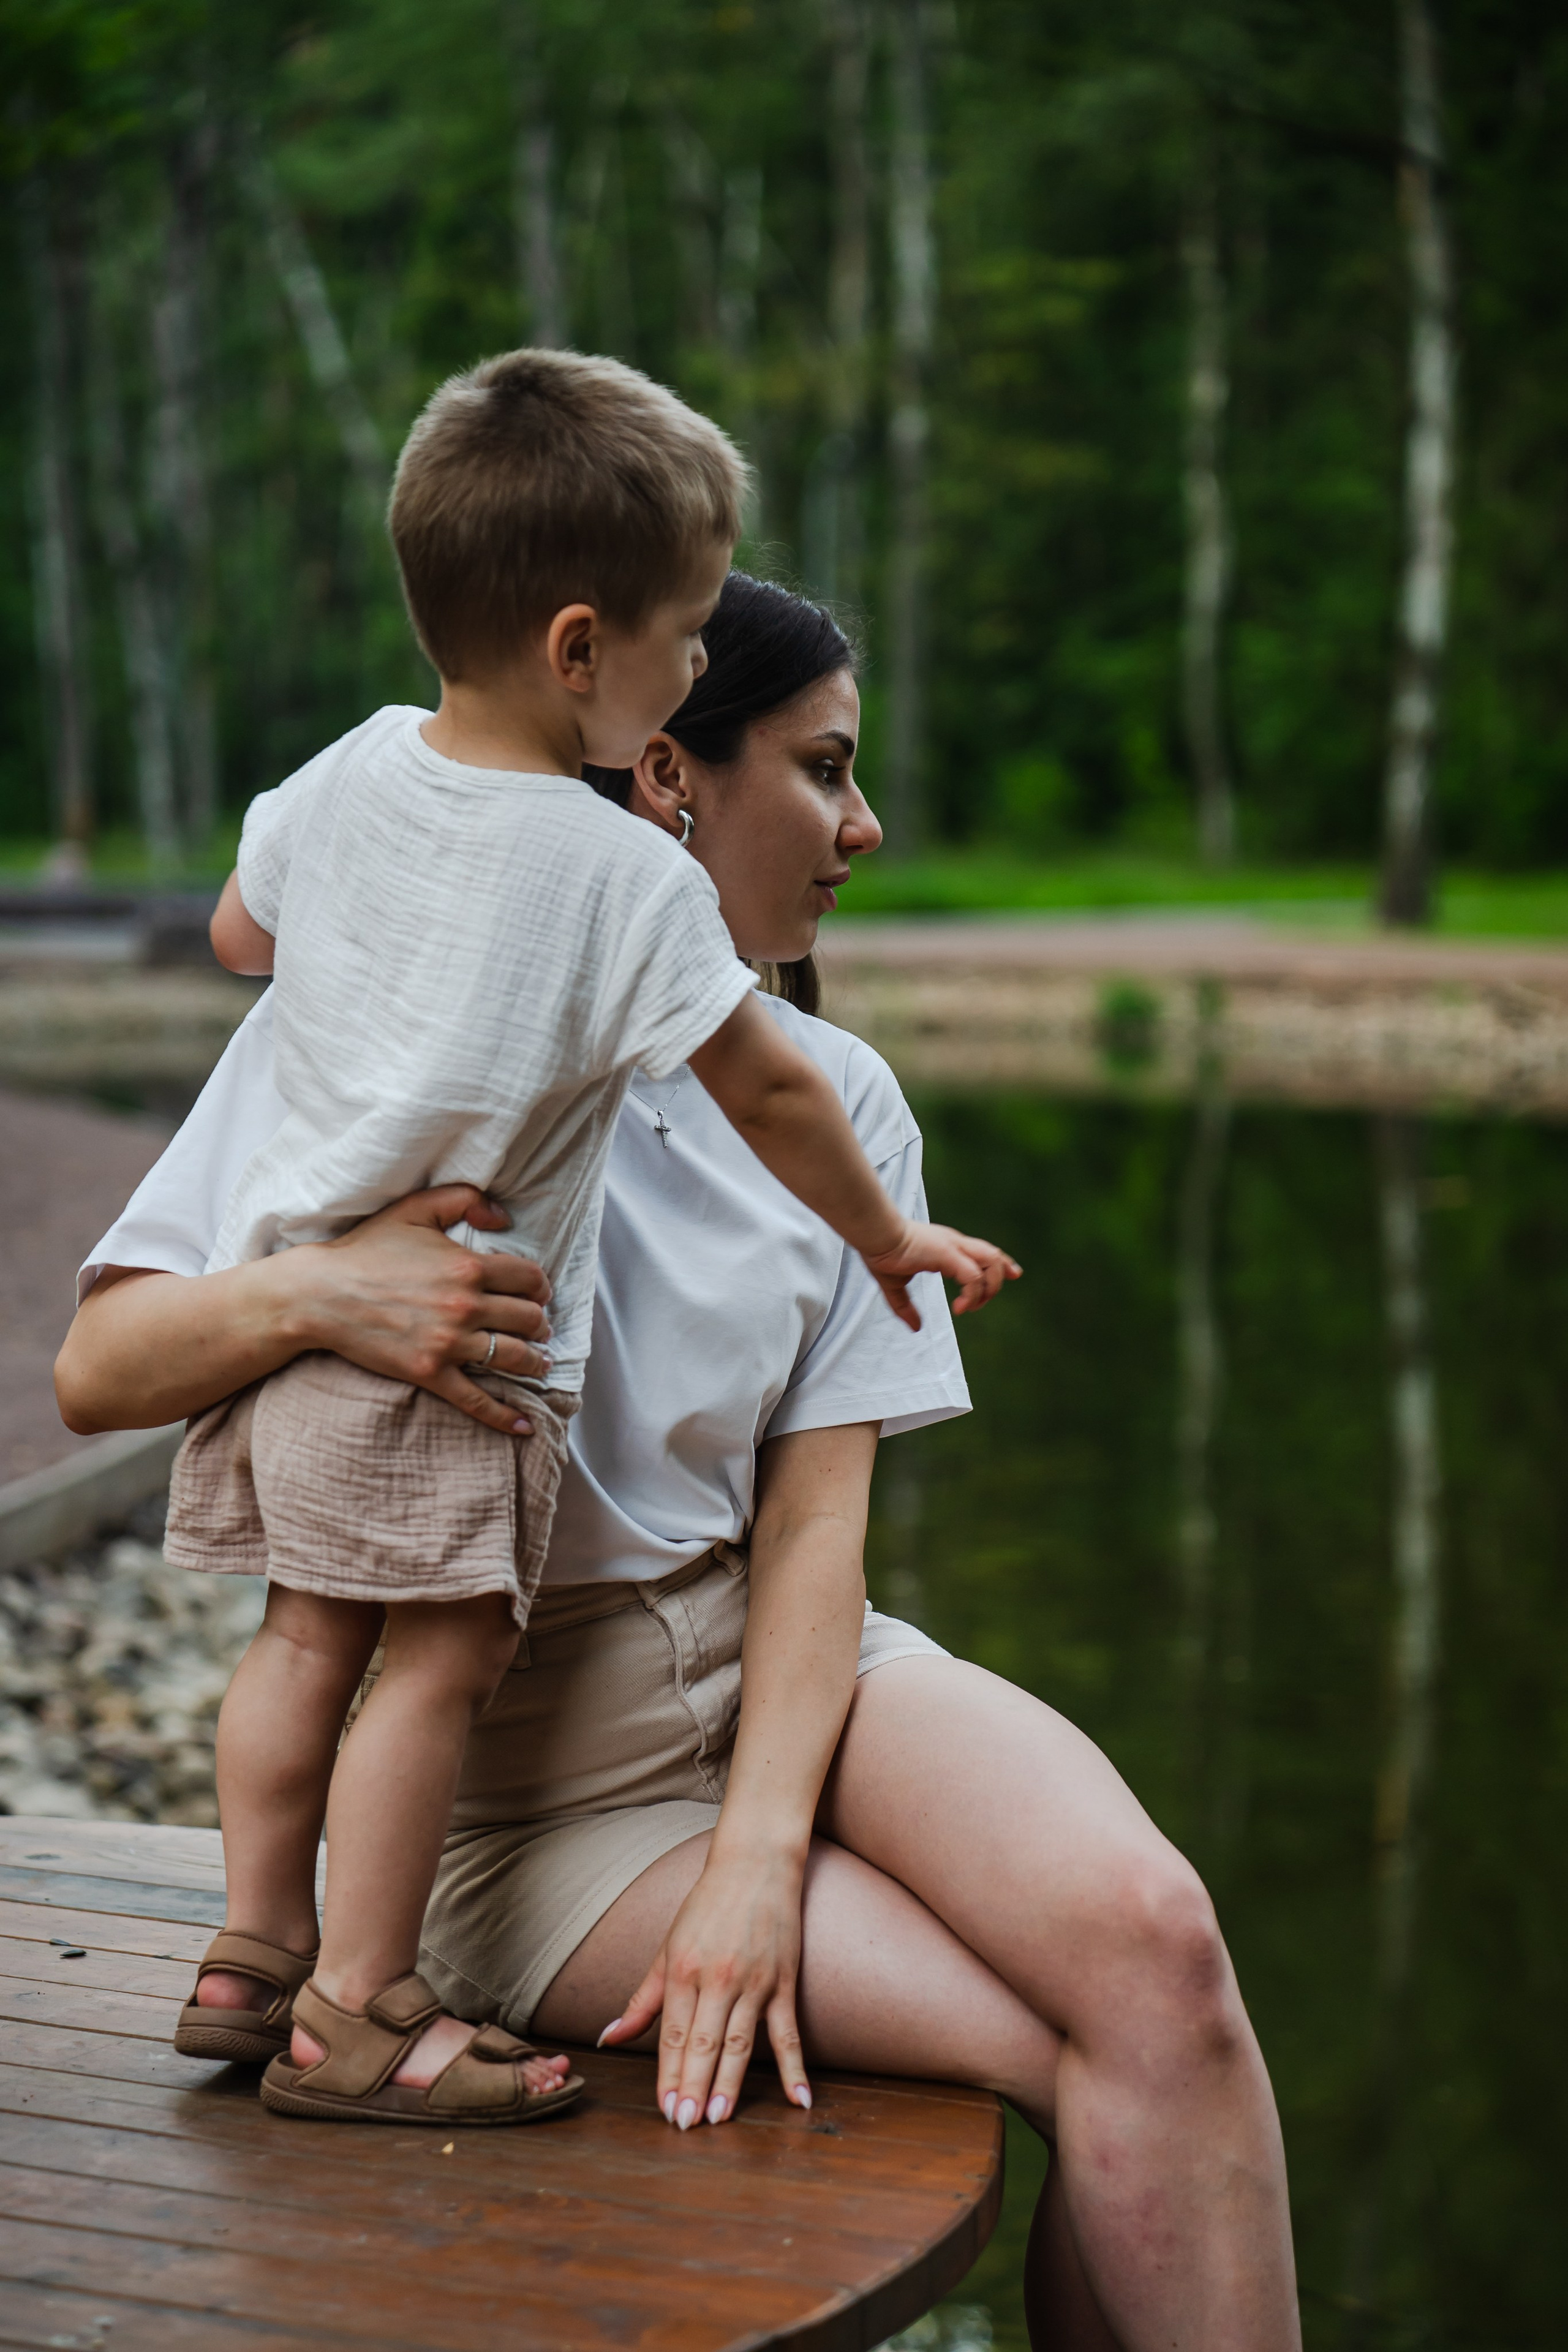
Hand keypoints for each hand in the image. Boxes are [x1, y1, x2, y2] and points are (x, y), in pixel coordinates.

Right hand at [293, 1185, 553, 1434]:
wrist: (321, 1294)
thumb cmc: (366, 1249)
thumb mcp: (415, 1209)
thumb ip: (463, 1199)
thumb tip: (504, 1216)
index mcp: (468, 1266)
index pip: (529, 1279)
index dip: (541, 1287)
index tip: (539, 1294)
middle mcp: (466, 1305)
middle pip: (530, 1320)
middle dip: (541, 1325)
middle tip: (540, 1329)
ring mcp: (449, 1343)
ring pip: (514, 1357)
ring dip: (534, 1363)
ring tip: (539, 1364)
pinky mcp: (430, 1373)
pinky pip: (477, 1400)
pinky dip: (505, 1416)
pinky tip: (524, 1426)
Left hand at [597, 1842, 811, 2127]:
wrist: (755, 1863)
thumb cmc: (706, 1906)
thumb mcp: (667, 1949)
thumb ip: (641, 2000)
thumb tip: (608, 2038)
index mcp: (683, 1970)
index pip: (671, 2035)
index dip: (667, 2076)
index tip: (664, 2111)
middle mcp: (717, 1978)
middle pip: (702, 2043)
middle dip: (692, 2088)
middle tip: (685, 2126)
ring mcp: (754, 1982)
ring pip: (740, 2043)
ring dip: (729, 2083)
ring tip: (719, 2119)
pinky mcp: (784, 1982)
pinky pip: (789, 2033)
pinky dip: (796, 2068)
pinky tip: (800, 2101)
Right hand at [863, 1219, 1020, 1329]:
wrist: (874, 1235)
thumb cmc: (881, 1253)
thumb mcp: (895, 1286)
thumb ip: (905, 1307)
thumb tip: (915, 1327)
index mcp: (946, 1246)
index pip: (983, 1251)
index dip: (1001, 1263)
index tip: (1014, 1274)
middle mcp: (955, 1243)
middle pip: (993, 1255)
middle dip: (1001, 1275)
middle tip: (987, 1299)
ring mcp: (953, 1246)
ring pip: (991, 1262)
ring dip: (988, 1288)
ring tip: (970, 1306)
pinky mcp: (948, 1253)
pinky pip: (972, 1276)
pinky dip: (972, 1294)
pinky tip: (961, 1307)